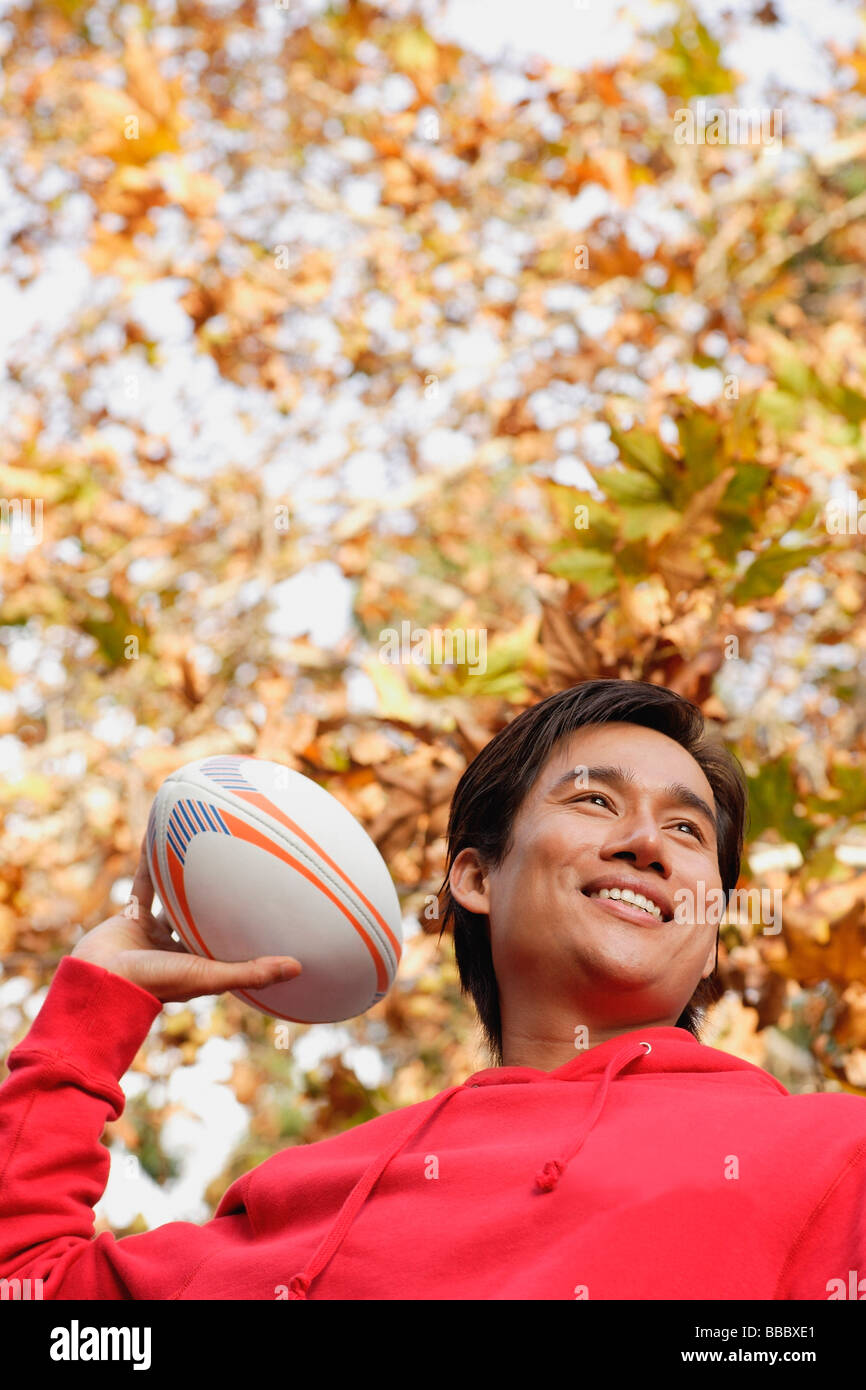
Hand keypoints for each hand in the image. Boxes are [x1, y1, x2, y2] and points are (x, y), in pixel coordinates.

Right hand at [71, 834, 301, 1003]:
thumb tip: (299, 967)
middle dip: (220, 900)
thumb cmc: (154, 984)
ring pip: (175, 899)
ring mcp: (154, 934)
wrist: (99, 982)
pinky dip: (152, 866)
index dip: (248, 930)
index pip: (230, 945)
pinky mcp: (132, 917)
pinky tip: (163, 842)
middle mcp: (178, 949)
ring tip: (206, 850)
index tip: (271, 910)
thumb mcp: (209, 976)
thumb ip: (251, 971)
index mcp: (199, 965)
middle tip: (244, 871)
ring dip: (187, 879)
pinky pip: (146, 886)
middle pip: (204, 919)